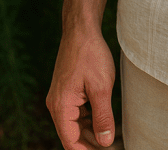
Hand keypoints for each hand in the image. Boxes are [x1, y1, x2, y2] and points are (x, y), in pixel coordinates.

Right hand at [46, 28, 115, 149]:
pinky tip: (103, 122)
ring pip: (75, 125)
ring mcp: (60, 98)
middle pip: (72, 135)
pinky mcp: (67, 91)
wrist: (81, 30)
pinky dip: (88, 120)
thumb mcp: (101, 87)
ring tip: (109, 138)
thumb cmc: (91, 55)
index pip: (70, 142)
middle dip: (90, 144)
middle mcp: (56, 105)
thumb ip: (103, 117)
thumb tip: (105, 142)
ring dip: (90, 133)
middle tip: (110, 146)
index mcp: (61, 107)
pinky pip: (76, 113)